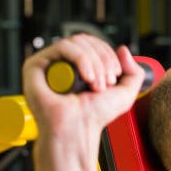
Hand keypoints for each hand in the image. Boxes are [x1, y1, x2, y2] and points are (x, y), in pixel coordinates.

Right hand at [22, 34, 144, 138]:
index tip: (114, 76)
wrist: (78, 130)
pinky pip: (63, 47)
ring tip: (96, 85)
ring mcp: (50, 63)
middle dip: (104, 59)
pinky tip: (87, 78)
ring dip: (95, 63)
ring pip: (77, 42)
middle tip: (107, 82)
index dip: (109, 55)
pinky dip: (82, 60)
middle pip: (87, 40)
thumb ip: (134, 72)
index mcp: (79, 66)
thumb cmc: (95, 117)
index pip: (95, 44)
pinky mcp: (36, 65)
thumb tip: (123, 49)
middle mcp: (63, 63)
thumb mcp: (125, 94)